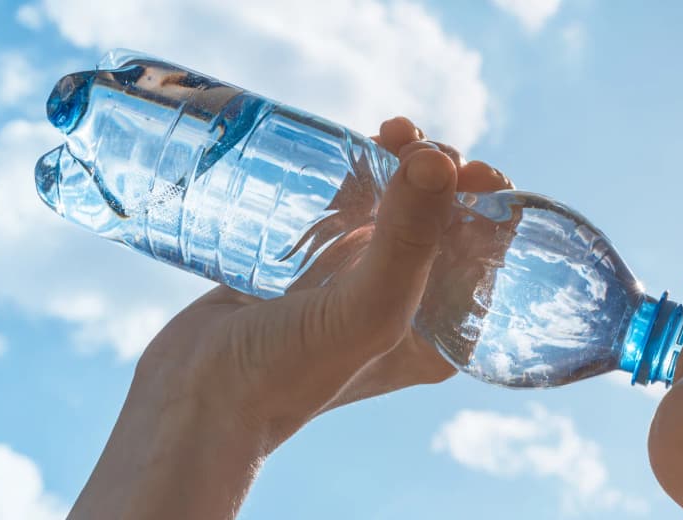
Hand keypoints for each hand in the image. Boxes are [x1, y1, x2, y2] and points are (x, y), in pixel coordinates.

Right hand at [68, 117, 511, 518]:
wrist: (194, 399)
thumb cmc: (286, 374)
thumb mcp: (365, 312)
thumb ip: (407, 240)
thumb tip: (442, 158)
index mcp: (435, 332)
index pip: (484, 259)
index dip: (488, 209)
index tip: (472, 169)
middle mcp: (400, 306)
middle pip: (438, 226)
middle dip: (440, 177)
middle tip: (417, 143)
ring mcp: (351, 283)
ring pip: (390, 210)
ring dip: (400, 166)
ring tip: (392, 131)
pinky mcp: (309, 265)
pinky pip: (344, 210)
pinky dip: (354, 176)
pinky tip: (354, 147)